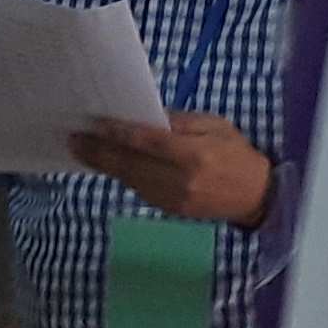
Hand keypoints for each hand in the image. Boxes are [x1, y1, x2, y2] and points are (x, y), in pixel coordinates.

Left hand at [68, 110, 275, 224]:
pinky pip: (138, 188)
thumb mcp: (215, 125)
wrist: (255, 197)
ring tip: (80, 149)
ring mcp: (173, 199)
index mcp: (195, 155)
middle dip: (98, 151)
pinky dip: (121, 174)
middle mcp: (181, 180)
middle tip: (72, 139)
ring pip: (129, 179)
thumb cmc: (237, 154)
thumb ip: (180, 123)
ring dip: (103, 164)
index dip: (118, 133)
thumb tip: (144, 118)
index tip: (94, 124)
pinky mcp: (168, 209)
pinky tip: (107, 163)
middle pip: (130, 164)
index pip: (148, 142)